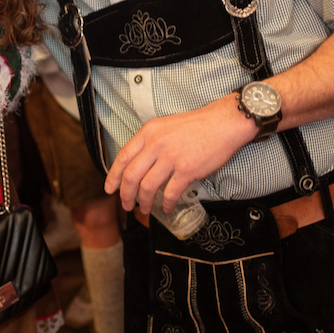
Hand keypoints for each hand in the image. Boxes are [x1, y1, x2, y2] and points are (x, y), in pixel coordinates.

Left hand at [104, 95, 254, 214]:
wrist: (223, 123)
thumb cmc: (197, 125)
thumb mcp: (165, 125)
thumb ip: (151, 141)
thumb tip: (140, 163)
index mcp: (148, 132)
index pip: (123, 157)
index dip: (113, 176)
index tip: (110, 188)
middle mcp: (156, 144)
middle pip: (131, 176)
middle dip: (125, 195)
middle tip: (126, 205)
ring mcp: (171, 158)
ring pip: (147, 187)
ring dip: (144, 202)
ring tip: (145, 209)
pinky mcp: (187, 170)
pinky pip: (170, 192)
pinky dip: (167, 203)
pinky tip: (167, 207)